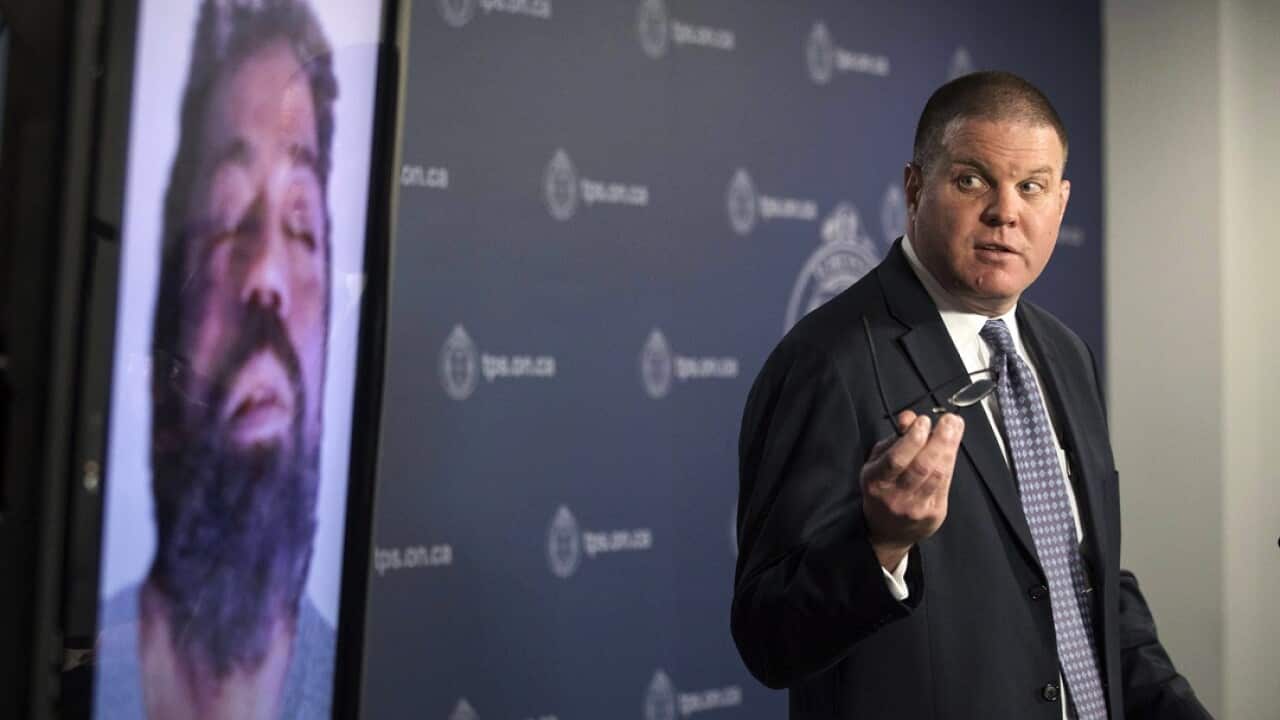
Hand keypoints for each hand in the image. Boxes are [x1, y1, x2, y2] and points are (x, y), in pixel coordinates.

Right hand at [860, 410, 964, 569]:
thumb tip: (909, 418)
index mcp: (875, 481)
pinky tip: (952, 448)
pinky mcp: (933, 514)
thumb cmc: (883, 488)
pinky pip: (945, 484)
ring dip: (949, 448)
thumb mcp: (878, 460)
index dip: (912, 439)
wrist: (887, 530)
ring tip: (955, 428)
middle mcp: (894, 496)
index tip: (924, 421)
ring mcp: (915, 507)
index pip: (896, 459)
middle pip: (921, 466)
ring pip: (937, 475)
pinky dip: (950, 463)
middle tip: (949, 421)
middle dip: (938, 440)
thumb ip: (894, 439)